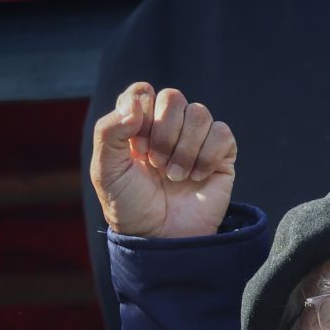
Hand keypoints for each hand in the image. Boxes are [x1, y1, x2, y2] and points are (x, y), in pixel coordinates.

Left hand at [91, 83, 236, 238]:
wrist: (160, 237)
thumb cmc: (130, 205)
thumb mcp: (106, 169)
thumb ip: (109, 131)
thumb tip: (137, 106)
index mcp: (138, 124)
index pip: (143, 91)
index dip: (141, 114)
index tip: (136, 149)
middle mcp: (169, 128)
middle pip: (173, 97)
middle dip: (163, 132)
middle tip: (156, 163)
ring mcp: (196, 141)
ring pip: (200, 113)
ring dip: (185, 148)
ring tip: (175, 176)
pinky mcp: (222, 157)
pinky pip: (223, 134)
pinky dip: (207, 156)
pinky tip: (197, 177)